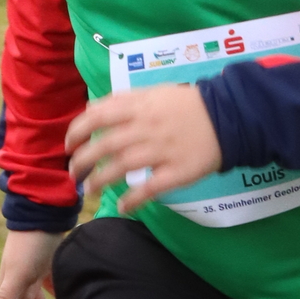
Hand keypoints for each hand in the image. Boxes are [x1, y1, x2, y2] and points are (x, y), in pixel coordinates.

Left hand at [65, 86, 221, 211]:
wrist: (230, 117)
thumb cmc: (189, 105)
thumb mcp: (154, 92)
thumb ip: (124, 100)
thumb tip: (91, 109)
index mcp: (140, 107)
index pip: (97, 117)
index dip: (77, 132)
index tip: (69, 146)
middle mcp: (147, 128)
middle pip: (104, 145)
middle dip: (82, 161)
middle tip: (73, 173)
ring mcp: (162, 151)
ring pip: (122, 167)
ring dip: (100, 180)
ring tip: (89, 190)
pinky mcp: (178, 171)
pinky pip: (151, 188)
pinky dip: (134, 199)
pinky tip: (123, 206)